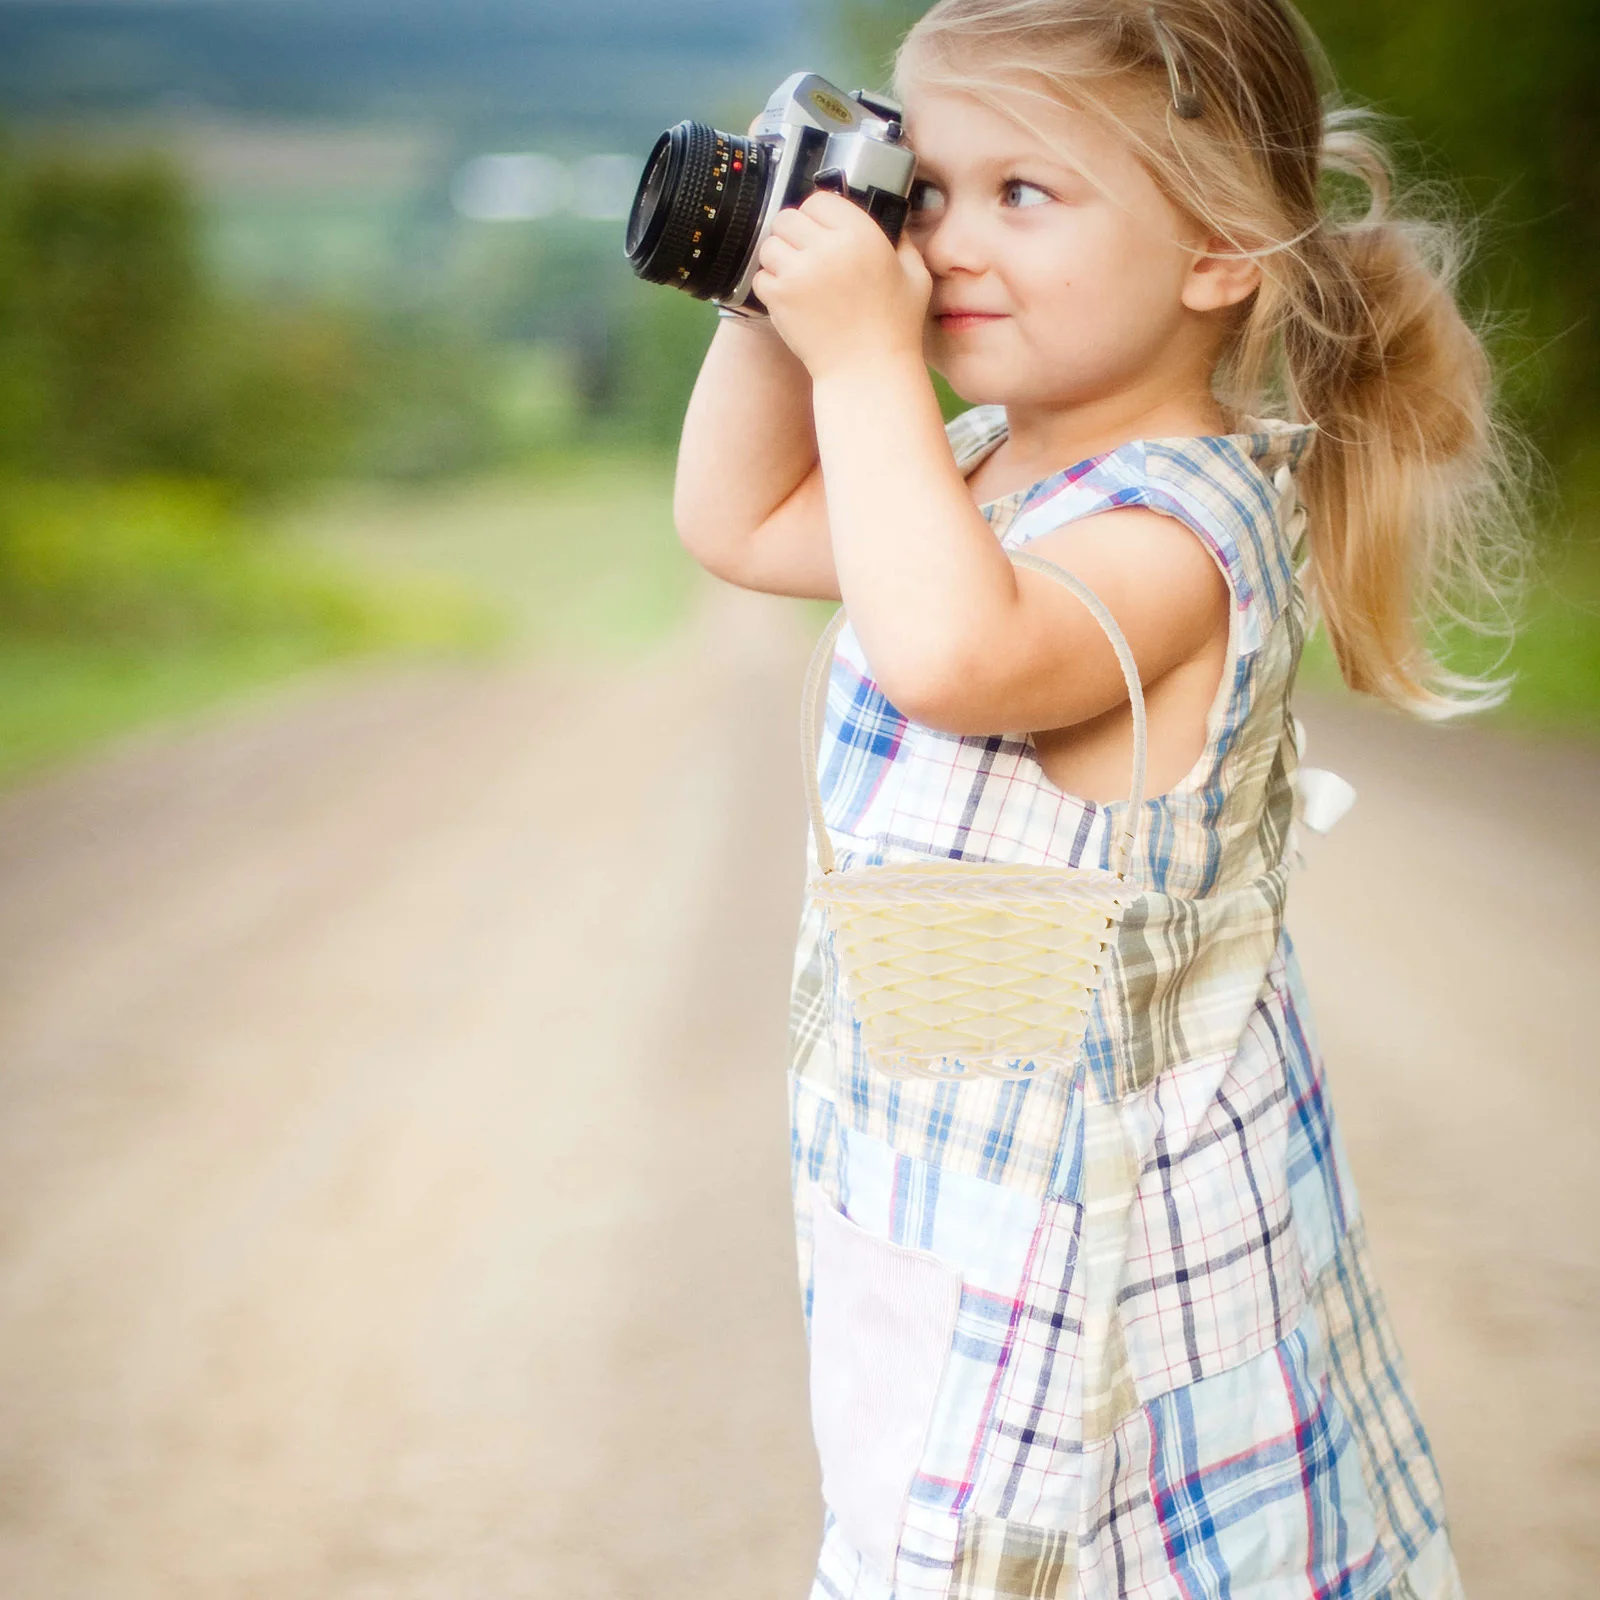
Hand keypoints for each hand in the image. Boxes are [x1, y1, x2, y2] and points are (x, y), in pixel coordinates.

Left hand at [750, 189, 930, 382]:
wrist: (868, 372)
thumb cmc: (895, 328)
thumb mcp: (915, 276)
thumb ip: (902, 241)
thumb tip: (891, 221)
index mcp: (860, 235)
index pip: (819, 200)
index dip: (819, 214)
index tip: (822, 231)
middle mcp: (827, 248)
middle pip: (787, 217)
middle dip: (794, 234)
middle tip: (805, 254)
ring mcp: (799, 272)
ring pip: (770, 245)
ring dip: (779, 258)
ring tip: (796, 276)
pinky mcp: (780, 297)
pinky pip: (761, 276)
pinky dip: (771, 285)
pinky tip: (791, 297)